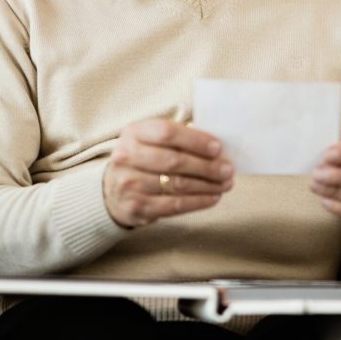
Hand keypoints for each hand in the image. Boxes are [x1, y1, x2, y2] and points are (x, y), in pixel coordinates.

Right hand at [102, 118, 233, 227]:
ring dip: (207, 185)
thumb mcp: (152, 140)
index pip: (167, 133)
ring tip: (225, 184)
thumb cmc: (144, 158)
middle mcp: (126, 156)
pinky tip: (213, 197)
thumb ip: (179, 138)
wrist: (112, 189)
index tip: (218, 148)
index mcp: (134, 132)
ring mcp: (128, 183)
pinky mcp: (136, 207)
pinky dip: (198, 202)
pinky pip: (174, 205)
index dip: (195, 140)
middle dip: (206, 166)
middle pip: (174, 161)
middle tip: (228, 169)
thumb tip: (217, 147)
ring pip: (177, 185)